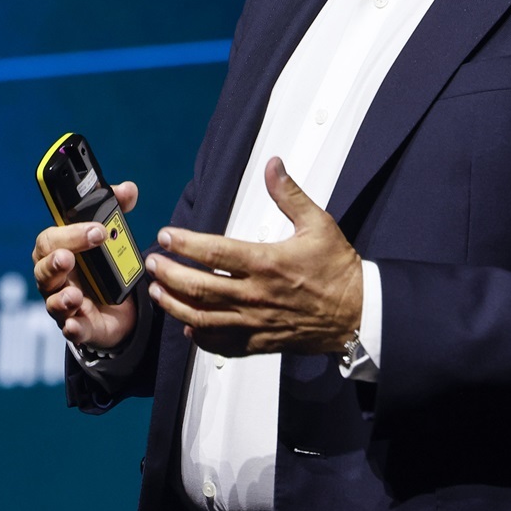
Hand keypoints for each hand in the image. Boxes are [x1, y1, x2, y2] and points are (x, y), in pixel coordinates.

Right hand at [33, 181, 140, 350]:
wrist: (115, 308)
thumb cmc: (100, 266)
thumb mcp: (110, 239)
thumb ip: (117, 212)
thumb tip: (128, 189)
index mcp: (58, 251)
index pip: (51, 238)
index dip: (70, 234)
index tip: (97, 231)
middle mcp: (54, 278)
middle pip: (44, 267)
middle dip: (56, 262)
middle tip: (71, 258)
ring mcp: (62, 303)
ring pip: (51, 300)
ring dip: (61, 297)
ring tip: (74, 295)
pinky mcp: (78, 326)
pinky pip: (70, 329)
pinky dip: (72, 327)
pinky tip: (75, 324)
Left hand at [146, 157, 361, 357]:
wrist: (357, 314)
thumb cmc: (338, 270)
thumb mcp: (318, 224)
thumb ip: (289, 194)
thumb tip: (273, 165)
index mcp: (267, 263)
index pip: (214, 252)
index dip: (184, 244)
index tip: (166, 236)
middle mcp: (256, 296)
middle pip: (198, 288)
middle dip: (168, 275)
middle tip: (152, 264)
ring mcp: (255, 323)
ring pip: (202, 318)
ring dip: (174, 305)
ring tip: (157, 293)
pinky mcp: (259, 343)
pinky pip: (221, 345)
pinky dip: (199, 336)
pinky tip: (187, 325)